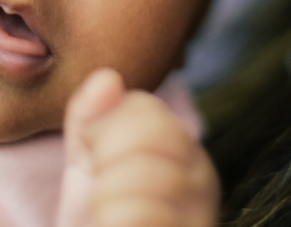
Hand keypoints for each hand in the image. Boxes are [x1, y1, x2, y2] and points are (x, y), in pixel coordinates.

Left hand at [58, 69, 220, 226]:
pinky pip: (138, 220)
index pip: (147, 111)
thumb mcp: (87, 176)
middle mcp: (203, 190)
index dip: (105, 131)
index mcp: (185, 160)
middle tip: (100, 204)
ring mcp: (198, 218)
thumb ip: (92, 124)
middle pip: (152, 141)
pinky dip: (113, 224)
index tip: (93, 164)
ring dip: (106, 211)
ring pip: (144, 190)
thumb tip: (106, 77)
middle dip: (106, 170)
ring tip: (108, 223)